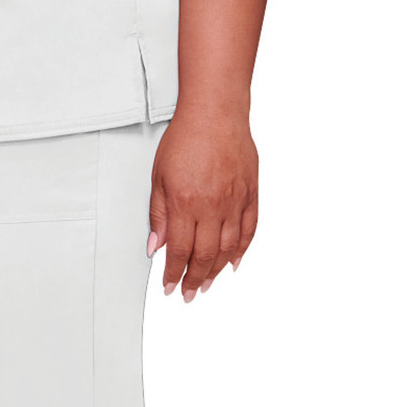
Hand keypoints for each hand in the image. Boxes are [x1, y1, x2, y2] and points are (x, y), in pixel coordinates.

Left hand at [147, 111, 257, 301]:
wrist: (215, 113)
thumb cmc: (185, 139)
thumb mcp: (159, 177)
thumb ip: (158, 214)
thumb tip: (155, 246)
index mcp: (185, 203)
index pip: (179, 250)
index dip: (173, 273)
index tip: (169, 287)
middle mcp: (212, 206)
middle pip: (205, 255)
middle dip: (194, 279)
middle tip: (188, 293)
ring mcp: (234, 201)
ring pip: (228, 248)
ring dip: (216, 270)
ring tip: (206, 284)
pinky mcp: (250, 194)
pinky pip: (249, 230)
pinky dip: (242, 250)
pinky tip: (234, 263)